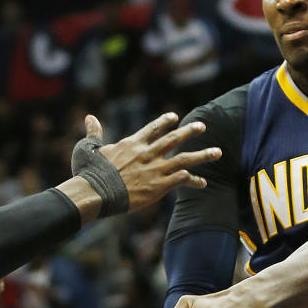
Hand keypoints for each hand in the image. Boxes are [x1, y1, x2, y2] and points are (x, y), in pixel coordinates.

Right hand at [90, 111, 215, 210]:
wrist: (95, 191)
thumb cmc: (89, 172)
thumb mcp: (89, 148)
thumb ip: (94, 132)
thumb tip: (89, 117)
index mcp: (132, 144)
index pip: (153, 129)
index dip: (165, 122)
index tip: (175, 117)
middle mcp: (147, 153)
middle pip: (173, 139)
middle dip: (190, 132)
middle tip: (203, 126)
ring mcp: (155, 169)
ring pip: (185, 159)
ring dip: (202, 155)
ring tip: (217, 152)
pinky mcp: (159, 186)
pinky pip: (182, 180)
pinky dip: (193, 181)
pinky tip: (203, 183)